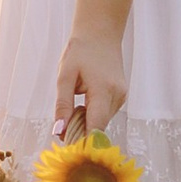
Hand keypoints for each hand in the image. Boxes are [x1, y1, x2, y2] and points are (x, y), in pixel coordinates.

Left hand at [53, 23, 128, 142]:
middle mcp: (117, 96)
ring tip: (72, 110)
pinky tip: (83, 103)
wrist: (100, 32)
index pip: (96, 127)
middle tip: (61, 130)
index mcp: (104, 90)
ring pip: (102, 121)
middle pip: (99, 127)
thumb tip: (59, 131)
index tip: (67, 149)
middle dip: (80, 132)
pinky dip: (93, 114)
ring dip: (86, 123)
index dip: (82, 141)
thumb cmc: (80, 50)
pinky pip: (105, 113)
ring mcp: (122, 96)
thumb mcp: (65, 76)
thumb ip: (62, 104)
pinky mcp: (121, 95)